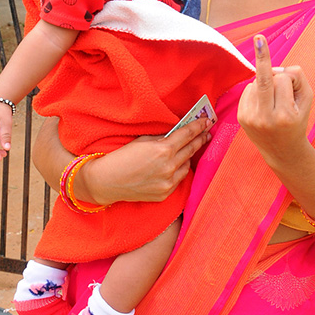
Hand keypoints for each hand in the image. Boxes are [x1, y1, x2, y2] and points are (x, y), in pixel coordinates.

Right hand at [46, 117, 212, 206]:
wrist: (107, 181)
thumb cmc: (122, 157)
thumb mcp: (143, 141)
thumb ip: (163, 138)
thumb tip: (178, 134)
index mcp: (163, 149)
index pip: (187, 134)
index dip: (198, 126)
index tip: (206, 121)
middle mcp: (169, 166)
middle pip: (191, 149)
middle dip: (200, 139)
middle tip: (207, 132)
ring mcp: (168, 182)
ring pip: (187, 165)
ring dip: (189, 156)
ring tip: (190, 148)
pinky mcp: (165, 193)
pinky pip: (179, 178)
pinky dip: (179, 170)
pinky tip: (178, 164)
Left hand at [237, 34, 312, 166]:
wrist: (282, 151)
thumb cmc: (298, 121)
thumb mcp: (307, 99)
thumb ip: (297, 77)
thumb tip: (272, 67)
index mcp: (284, 115)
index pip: (283, 79)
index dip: (289, 77)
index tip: (259, 38)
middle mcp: (265, 118)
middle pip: (266, 78)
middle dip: (265, 60)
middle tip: (260, 38)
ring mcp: (250, 118)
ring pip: (256, 82)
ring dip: (266, 84)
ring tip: (274, 102)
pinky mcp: (241, 117)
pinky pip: (248, 89)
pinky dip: (257, 91)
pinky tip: (264, 104)